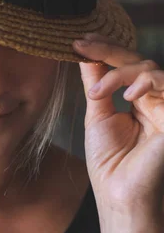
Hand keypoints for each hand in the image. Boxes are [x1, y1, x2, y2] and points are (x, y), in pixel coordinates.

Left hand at [73, 32, 163, 215]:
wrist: (118, 192)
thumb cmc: (108, 161)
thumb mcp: (98, 116)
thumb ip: (97, 83)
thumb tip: (86, 55)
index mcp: (137, 100)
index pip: (124, 66)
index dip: (104, 49)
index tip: (78, 41)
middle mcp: (153, 100)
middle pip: (136, 61)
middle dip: (108, 49)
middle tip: (82, 45)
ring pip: (149, 68)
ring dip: (120, 73)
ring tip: (97, 92)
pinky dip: (146, 82)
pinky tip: (128, 96)